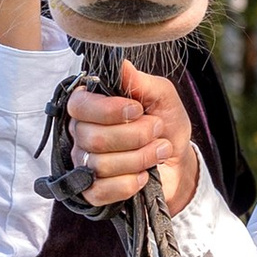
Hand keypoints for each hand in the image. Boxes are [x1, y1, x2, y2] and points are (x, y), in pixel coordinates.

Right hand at [68, 59, 200, 212]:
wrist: (178, 161)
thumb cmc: (165, 124)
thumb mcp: (162, 97)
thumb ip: (141, 81)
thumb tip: (121, 65)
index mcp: (90, 106)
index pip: (78, 105)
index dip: (108, 110)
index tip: (137, 109)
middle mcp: (81, 134)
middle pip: (92, 138)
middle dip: (134, 136)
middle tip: (156, 130)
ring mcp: (84, 165)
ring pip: (100, 164)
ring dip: (140, 158)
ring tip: (159, 150)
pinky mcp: (93, 192)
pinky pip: (100, 191)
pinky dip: (129, 183)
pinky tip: (144, 176)